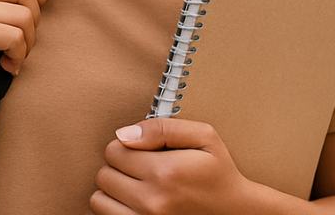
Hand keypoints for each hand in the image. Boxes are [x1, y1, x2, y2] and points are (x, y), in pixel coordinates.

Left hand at [91, 118, 257, 214]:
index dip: (127, 146)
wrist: (235, 213)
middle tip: (142, 168)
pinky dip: (115, 209)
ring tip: (137, 186)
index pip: (113, 150)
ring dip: (113, 190)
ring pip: (98, 200)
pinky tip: (134, 203)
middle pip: (104, 175)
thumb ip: (162, 128)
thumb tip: (124, 135)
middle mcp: (152, 202)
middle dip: (119, 167)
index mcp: (165, 172)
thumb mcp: (204, 136)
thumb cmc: (219, 173)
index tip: (144, 151)